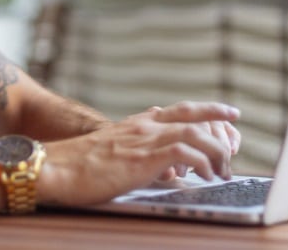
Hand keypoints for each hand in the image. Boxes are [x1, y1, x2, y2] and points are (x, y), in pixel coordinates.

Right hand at [38, 101, 240, 206]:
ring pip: (195, 134)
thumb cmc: (74, 168)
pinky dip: (202, 163)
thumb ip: (131, 154)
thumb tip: (153, 169)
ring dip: (215, 152)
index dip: (207, 110)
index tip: (229, 114)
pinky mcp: (144, 157)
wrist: (54, 167)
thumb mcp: (109, 154)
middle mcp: (143, 126)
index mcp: (135, 124)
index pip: (178, 110)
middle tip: (234, 149)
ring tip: (222, 171)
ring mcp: (144, 139)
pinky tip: (205, 177)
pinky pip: (186, 153)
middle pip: (192, 117)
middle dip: (220, 128)